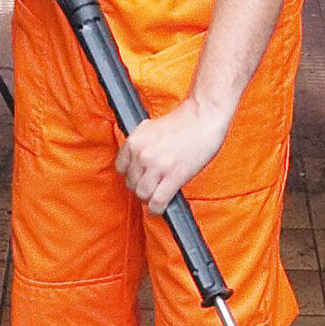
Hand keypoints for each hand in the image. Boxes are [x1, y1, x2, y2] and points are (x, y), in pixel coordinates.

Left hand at [119, 95, 233, 212]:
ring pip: (143, 194)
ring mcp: (157, 166)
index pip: (121, 168)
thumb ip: (141, 144)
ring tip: (157, 196)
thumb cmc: (183, 121)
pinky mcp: (173, 176)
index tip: (140, 177)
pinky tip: (160, 208)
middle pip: (131, 183)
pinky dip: (157, 209)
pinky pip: (158, 201)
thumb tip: (137, 161)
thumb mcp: (151, 128)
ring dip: (149, 198)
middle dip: (141, 187)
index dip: (131, 175)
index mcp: (134, 141)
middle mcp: (142, 154)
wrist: (203, 117)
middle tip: (152, 186)